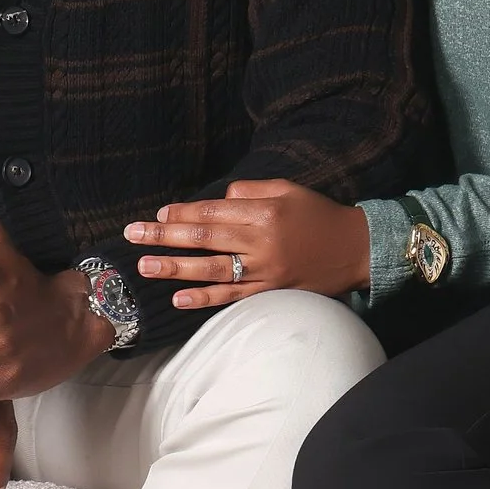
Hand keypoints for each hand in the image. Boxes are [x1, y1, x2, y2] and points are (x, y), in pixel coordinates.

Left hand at [123, 179, 372, 313]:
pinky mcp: (271, 293)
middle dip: (165, 236)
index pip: (213, 213)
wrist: (356, 249)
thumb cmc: (318, 214)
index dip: (183, 214)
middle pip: (204, 240)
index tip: (159, 214)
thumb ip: (250, 191)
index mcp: (265, 213)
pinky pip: (232, 297)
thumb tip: (216, 201)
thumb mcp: (288, 189)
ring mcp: (265, 272)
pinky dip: (204, 299)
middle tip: (133, 235)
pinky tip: (178, 298)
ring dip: (174, 268)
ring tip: (145, 266)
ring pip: (211, 271)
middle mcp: (261, 243)